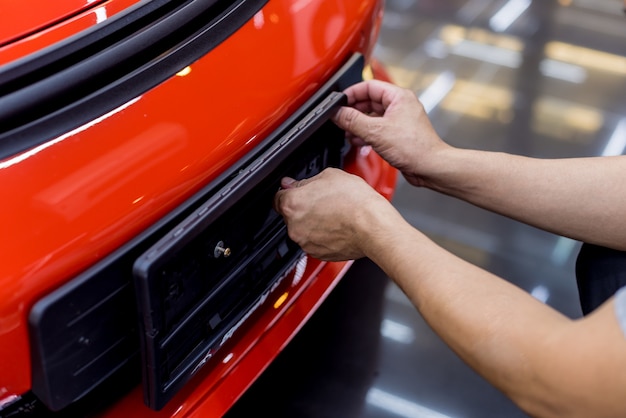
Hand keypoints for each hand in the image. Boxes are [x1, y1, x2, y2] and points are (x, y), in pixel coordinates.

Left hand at [273, 168, 398, 260]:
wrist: (373, 227)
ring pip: (302, 229)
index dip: (289, 192)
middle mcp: (294, 226)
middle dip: (303, 208)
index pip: (278, 197)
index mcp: (292, 204)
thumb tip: (293, 183)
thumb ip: (304, 180)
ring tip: (333, 214)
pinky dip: (322, 236)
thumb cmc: (356, 202)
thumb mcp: (329, 175)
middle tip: (323, 201)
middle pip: (290, 214)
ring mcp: (305, 242)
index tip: (297, 191)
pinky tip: (336, 226)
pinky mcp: (318, 254)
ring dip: (313, 222)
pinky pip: (314, 242)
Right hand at [332, 80, 448, 186]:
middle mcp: (400, 105)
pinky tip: (358, 140)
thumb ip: (353, 121)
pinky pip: (377, 128)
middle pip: (369, 101)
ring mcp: (399, 120)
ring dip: (358, 124)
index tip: (339, 102)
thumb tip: (337, 113)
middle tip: (340, 118)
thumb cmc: (415, 148)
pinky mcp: (398, 134)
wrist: (429, 167)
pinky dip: (366, 133)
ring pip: (372, 116)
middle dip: (353, 111)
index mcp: (399, 97)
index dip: (351, 93)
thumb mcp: (376, 132)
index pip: (369, 86)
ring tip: (347, 132)